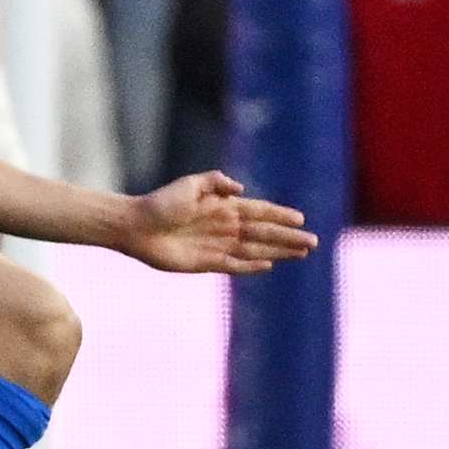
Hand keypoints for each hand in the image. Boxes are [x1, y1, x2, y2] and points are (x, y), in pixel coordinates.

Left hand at [117, 170, 316, 274]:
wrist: (135, 226)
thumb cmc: (160, 203)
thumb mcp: (189, 185)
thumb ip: (215, 182)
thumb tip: (240, 189)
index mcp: (222, 206)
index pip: (258, 212)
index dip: (279, 215)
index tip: (301, 218)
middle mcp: (224, 226)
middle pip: (264, 233)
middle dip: (288, 237)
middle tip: (313, 242)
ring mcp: (217, 245)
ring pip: (255, 250)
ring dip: (278, 252)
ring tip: (301, 253)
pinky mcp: (207, 262)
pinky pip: (235, 266)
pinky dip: (251, 267)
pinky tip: (268, 266)